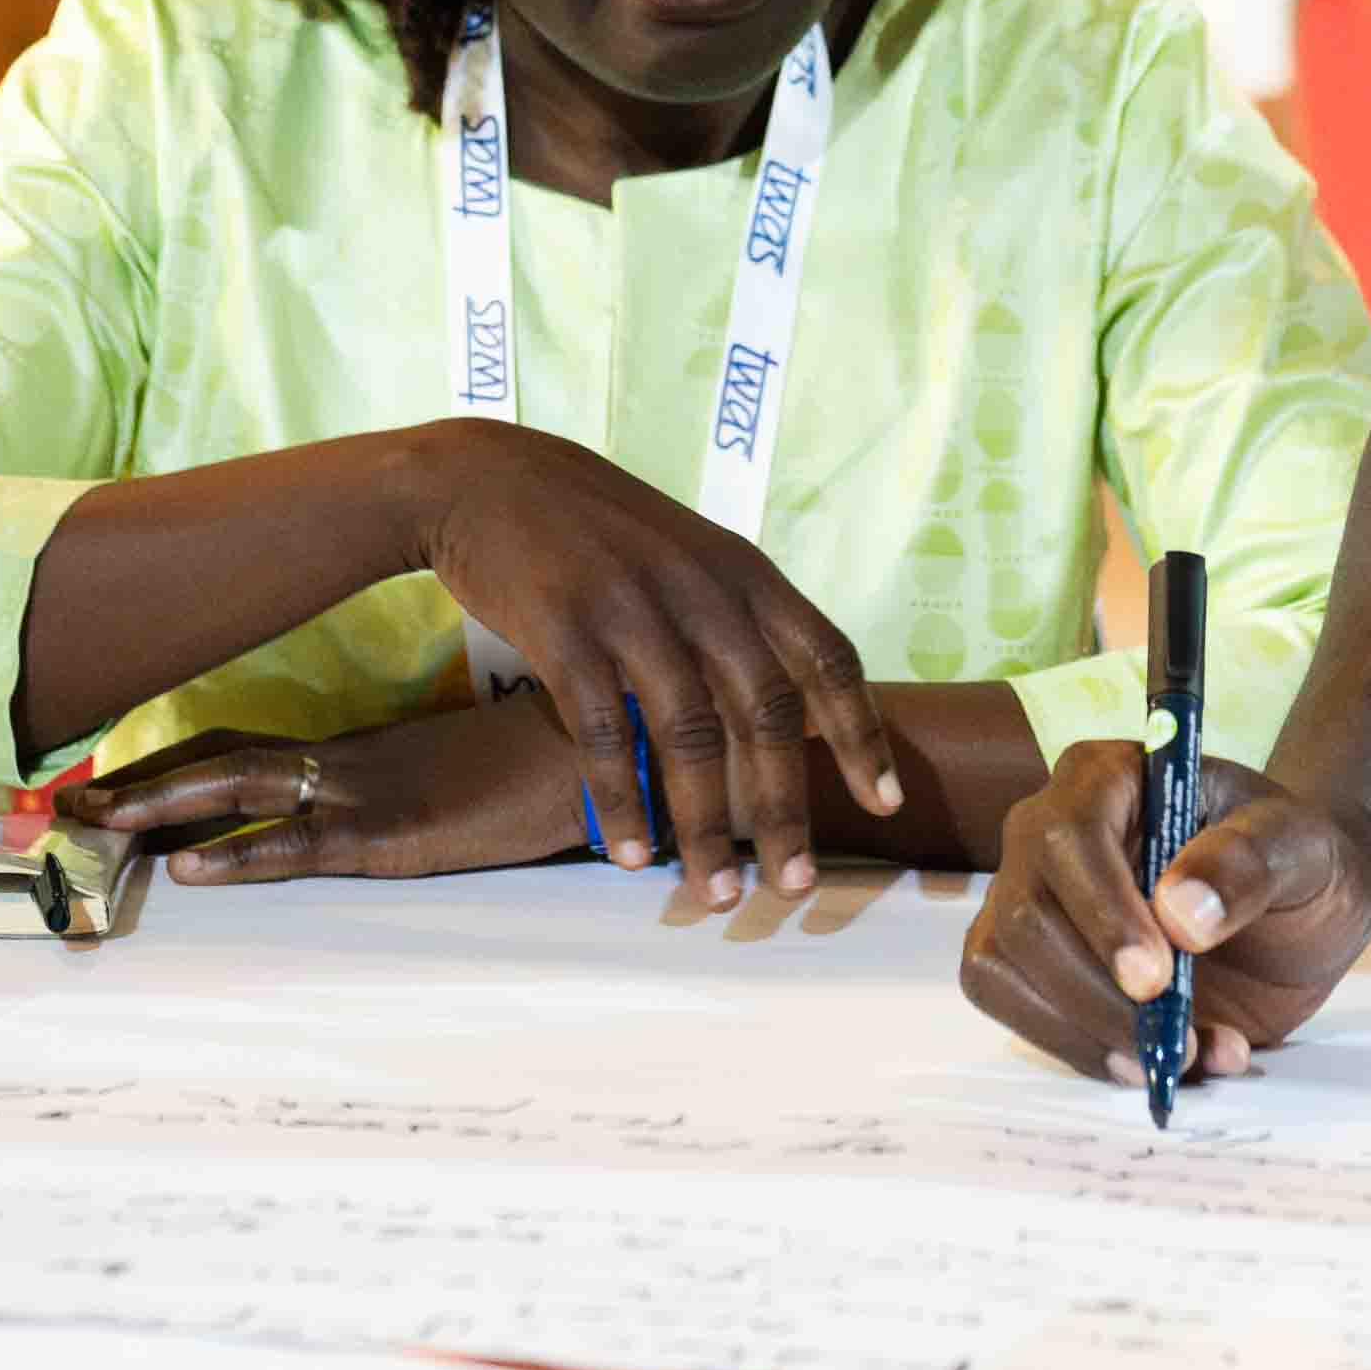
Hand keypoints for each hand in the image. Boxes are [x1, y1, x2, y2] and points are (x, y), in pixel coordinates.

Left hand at [59, 704, 587, 884]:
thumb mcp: (446, 767)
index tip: (101, 779)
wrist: (600, 745)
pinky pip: (305, 846)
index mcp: (351, 749)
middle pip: (216, 764)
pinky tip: (197, 868)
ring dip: (163, 812)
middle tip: (64, 808)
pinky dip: (245, 857)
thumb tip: (354, 794)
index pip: (237, 746)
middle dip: (138, 787)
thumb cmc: (528, 762)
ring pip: (239, 793)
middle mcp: (342, 763)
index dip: (166, 763)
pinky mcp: (395, 834)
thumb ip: (400, 772)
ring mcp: (364, 794)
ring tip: (96, 829)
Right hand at [394, 420, 897, 908]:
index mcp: (741, 570)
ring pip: (688, 733)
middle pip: (766, 711)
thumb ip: (740, 621)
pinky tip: (629, 853)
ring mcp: (631, 606)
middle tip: (795, 886)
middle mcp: (699, 587)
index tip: (884, 804)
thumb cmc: (593, 530)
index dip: (861, 732)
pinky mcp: (563, 630)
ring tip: (716, 892)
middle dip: (787, 807)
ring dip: (707, 824)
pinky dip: (620, 800)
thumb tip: (798, 717)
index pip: (826, 655)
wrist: (486, 477)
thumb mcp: (686, 554)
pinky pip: (602, 733)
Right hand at [959, 739, 1370, 1087]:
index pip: (1069, 834)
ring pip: (1002, 967)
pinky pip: (1013, 1009)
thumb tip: (1179, 913)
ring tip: (1182, 1057)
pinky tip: (1155, 1063)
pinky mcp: (1029, 962)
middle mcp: (1047, 830)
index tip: (1155, 978)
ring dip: (1087, 1032)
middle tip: (1178, 1042)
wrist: (1296, 911)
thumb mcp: (1300, 848)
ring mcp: (1028, 896)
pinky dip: (1082, 1052)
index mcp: (1104, 778)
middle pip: (1025, 913)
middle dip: (1095, 993)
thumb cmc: (1293, 859)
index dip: (1102, 910)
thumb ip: (1247, 863)